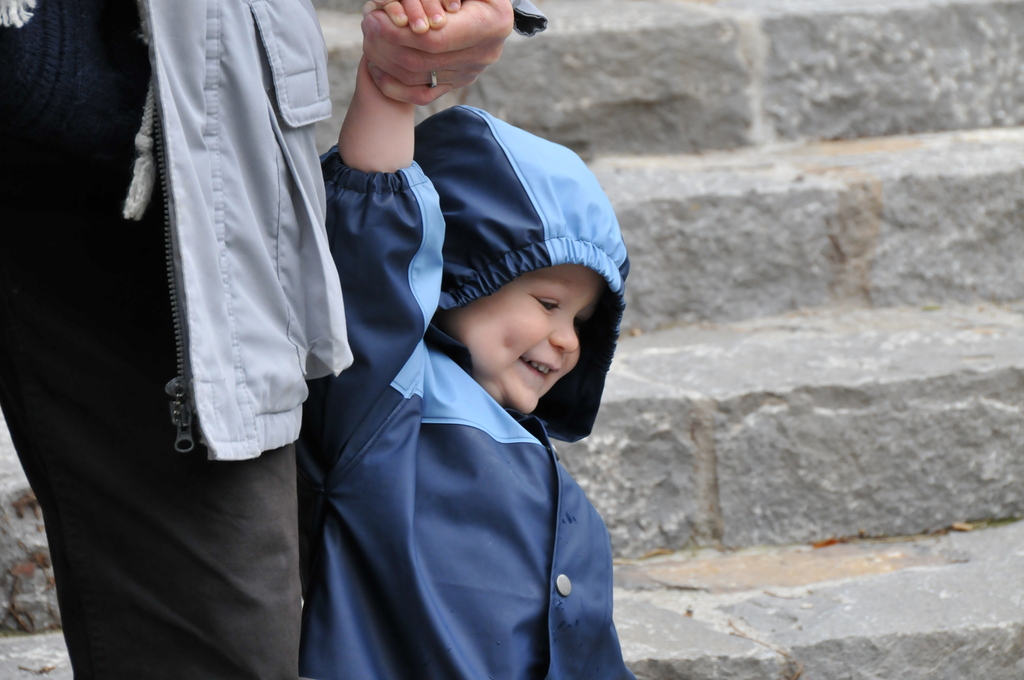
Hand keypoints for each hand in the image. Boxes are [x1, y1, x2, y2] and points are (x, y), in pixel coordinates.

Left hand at [361, 0, 513, 104]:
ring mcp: (470, 72)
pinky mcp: (458, 83)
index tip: (375, 18)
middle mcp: (483, 54)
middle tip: (368, 25)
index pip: (434, 40)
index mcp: (490, 24)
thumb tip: (427, 12)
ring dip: (384, 60)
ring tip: (369, 38)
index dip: (398, 33)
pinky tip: (375, 67)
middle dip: (386, 44)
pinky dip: (393, 85)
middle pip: (421, 61)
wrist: (489, 8)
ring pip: (416, 79)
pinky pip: (421, 95)